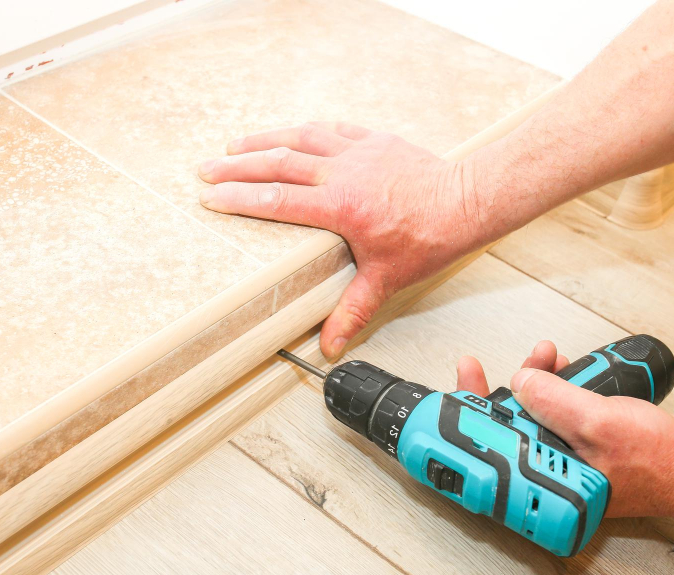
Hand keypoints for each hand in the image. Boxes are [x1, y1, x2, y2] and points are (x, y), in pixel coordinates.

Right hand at [198, 123, 489, 358]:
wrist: (467, 202)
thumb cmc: (430, 239)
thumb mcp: (387, 279)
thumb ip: (353, 310)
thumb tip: (331, 346)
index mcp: (341, 207)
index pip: (278, 201)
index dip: (240, 198)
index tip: (211, 197)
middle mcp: (344, 173)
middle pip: (278, 164)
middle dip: (238, 166)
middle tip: (206, 168)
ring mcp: (359, 152)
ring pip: (301, 139)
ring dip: (265, 140)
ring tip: (234, 145)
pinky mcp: (375, 140)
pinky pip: (333, 129)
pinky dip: (307, 130)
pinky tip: (291, 131)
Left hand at [457, 340, 673, 518]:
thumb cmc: (660, 461)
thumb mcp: (597, 423)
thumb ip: (554, 402)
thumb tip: (521, 382)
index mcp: (545, 480)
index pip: (491, 447)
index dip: (470, 414)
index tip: (462, 382)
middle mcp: (550, 474)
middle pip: (507, 426)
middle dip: (505, 387)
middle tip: (501, 362)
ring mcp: (566, 461)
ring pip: (532, 416)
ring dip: (535, 382)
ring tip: (546, 355)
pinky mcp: (582, 448)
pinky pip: (557, 414)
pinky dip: (557, 389)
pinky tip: (561, 368)